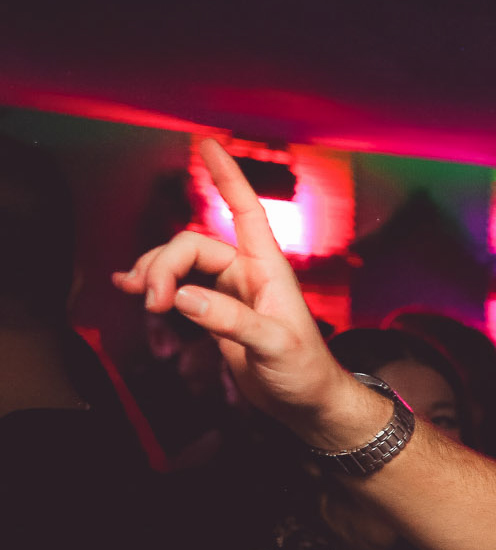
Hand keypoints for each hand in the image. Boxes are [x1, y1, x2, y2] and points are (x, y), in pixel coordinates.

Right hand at [111, 139, 376, 449]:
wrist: (309, 405)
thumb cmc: (306, 373)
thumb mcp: (275, 347)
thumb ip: (230, 322)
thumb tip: (183, 297)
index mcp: (268, 269)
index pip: (244, 211)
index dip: (227, 177)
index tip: (207, 143)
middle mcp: (247, 273)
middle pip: (191, 246)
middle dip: (163, 266)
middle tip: (152, 303)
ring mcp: (229, 292)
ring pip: (180, 267)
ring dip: (155, 279)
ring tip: (143, 303)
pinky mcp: (216, 314)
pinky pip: (179, 290)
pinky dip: (156, 290)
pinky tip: (133, 291)